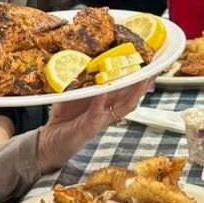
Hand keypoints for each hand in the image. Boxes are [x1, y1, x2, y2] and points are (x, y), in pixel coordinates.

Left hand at [34, 75, 152, 174]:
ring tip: (139, 78)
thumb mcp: (74, 95)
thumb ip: (83, 82)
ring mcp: (100, 120)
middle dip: (144, 83)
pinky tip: (104, 90)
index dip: (141, 78)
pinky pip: (97, 112)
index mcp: (106, 103)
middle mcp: (107, 112)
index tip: (150, 65)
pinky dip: (101, 101)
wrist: (50, 142)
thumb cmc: (64, 119)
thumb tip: (86, 61)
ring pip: (123, 105)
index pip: (128, 89)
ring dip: (133, 92)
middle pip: (132, 96)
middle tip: (153, 69)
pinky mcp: (88, 127)